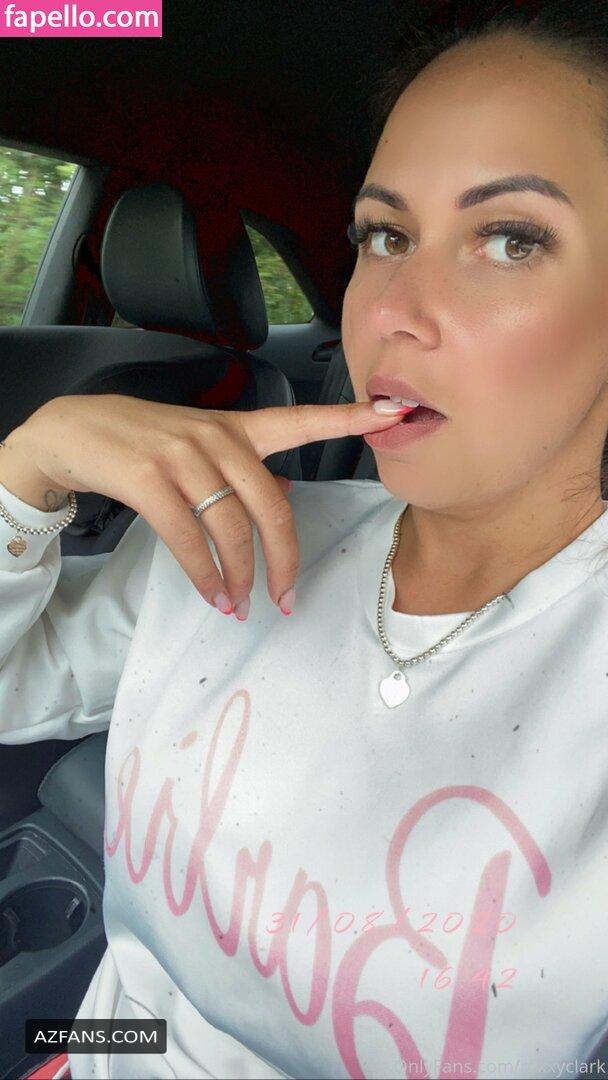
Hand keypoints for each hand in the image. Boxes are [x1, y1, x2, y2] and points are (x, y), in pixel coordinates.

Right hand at [8, 394, 406, 617]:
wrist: (73, 431)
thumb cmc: (145, 442)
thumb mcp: (200, 447)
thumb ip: (245, 471)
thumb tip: (285, 497)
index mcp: (238, 428)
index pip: (302, 420)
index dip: (349, 419)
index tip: (393, 413)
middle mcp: (217, 437)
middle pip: (271, 506)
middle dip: (284, 561)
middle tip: (287, 598)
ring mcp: (183, 456)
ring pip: (231, 528)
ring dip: (240, 577)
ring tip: (241, 604)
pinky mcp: (149, 478)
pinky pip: (189, 539)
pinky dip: (205, 576)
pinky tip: (212, 595)